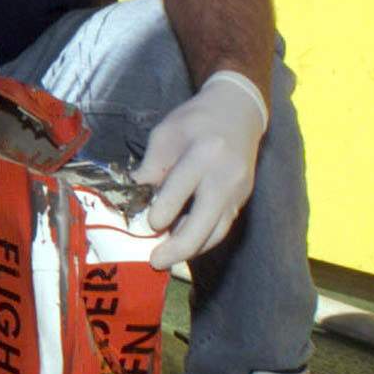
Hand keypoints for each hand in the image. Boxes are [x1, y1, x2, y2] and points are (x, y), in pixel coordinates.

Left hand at [133, 71, 265, 270]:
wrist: (238, 112)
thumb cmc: (195, 122)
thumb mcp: (165, 134)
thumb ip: (150, 167)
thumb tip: (131, 200)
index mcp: (204, 152)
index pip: (181, 189)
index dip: (162, 212)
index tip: (147, 224)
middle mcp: (226, 175)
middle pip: (205, 221)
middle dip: (179, 246)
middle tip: (155, 261)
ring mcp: (238, 190)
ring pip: (217, 231)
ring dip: (191, 250)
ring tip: (166, 260)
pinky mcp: (241, 200)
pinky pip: (221, 227)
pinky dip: (202, 240)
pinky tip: (182, 246)